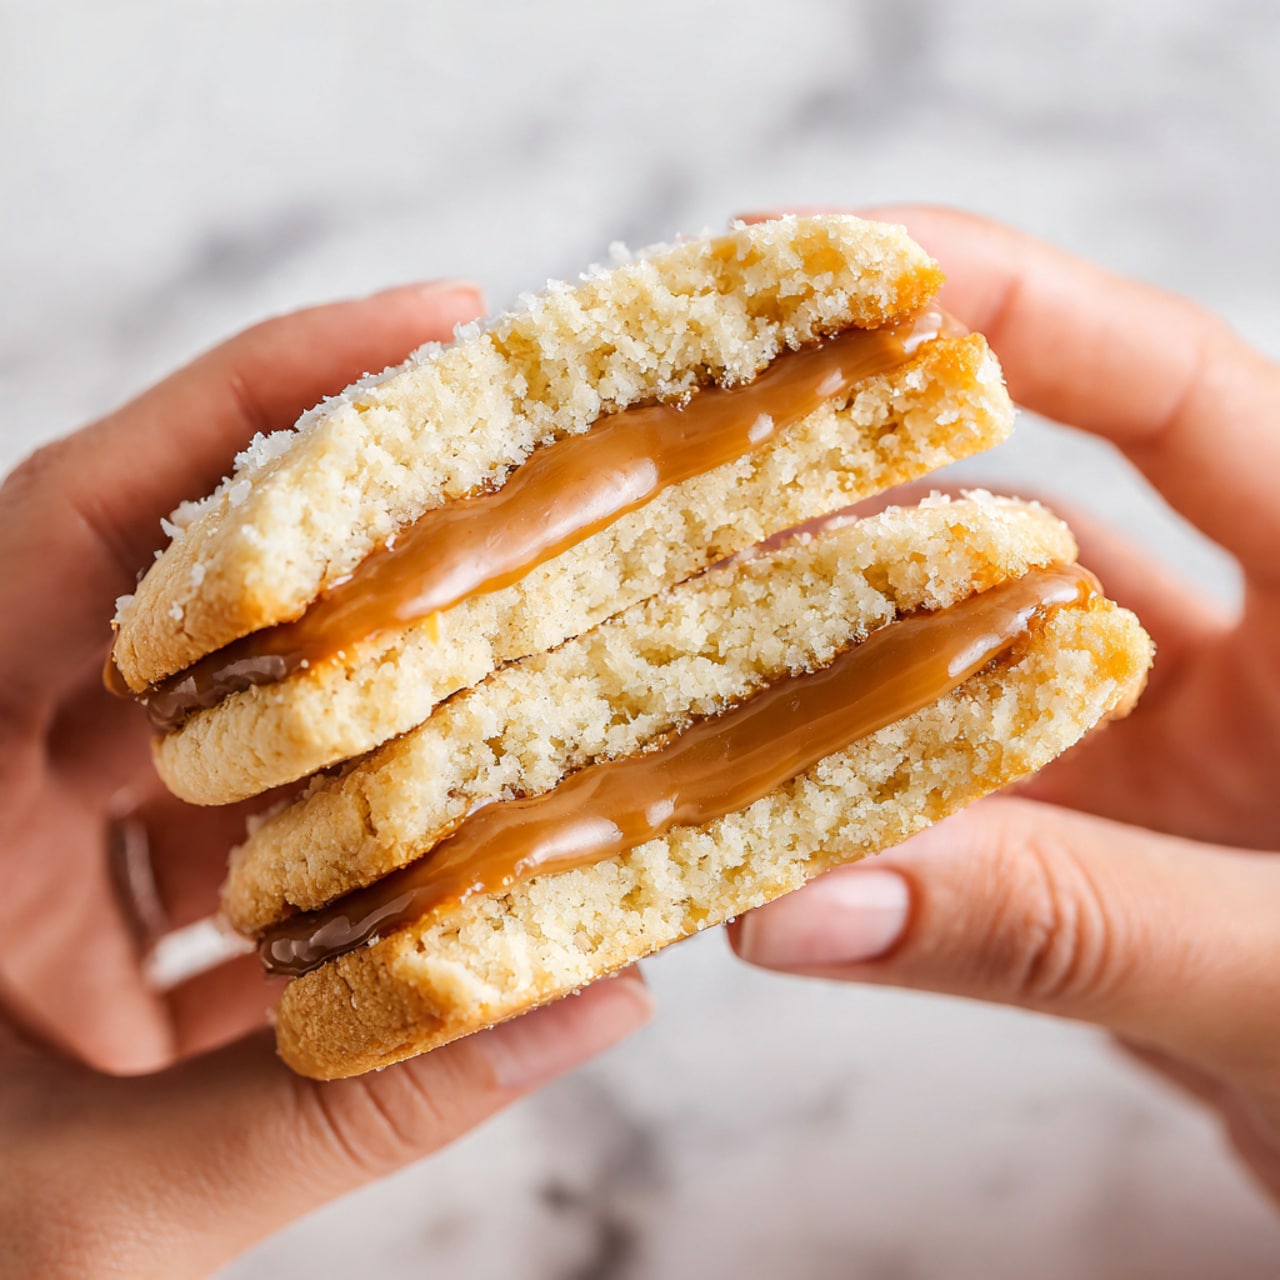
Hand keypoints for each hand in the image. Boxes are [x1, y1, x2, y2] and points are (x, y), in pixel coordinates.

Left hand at [0, 286, 651, 1277]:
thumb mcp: (103, 1206)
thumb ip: (345, 1112)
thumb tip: (593, 1001)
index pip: (81, 523)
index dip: (252, 400)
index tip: (432, 325)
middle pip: (187, 599)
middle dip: (352, 539)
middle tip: (519, 482)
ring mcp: (38, 853)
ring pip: (228, 725)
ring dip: (365, 707)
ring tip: (516, 667)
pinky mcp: (85, 924)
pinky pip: (237, 838)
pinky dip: (339, 839)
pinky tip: (447, 853)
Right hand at [731, 206, 1279, 1204]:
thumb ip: (1072, 926)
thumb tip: (799, 901)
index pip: (1165, 388)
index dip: (1001, 300)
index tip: (823, 262)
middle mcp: (1231, 648)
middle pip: (1011, 517)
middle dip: (845, 491)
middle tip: (677, 476)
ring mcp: (1150, 755)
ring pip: (950, 669)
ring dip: (820, 671)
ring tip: (671, 657)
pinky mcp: (1089, 855)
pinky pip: (945, 803)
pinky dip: (850, 809)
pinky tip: (748, 813)